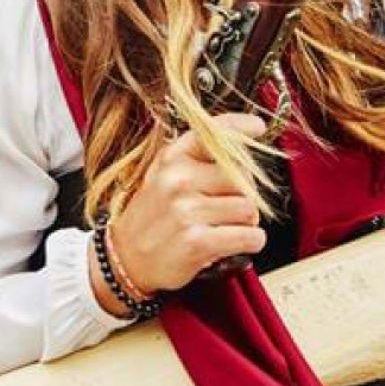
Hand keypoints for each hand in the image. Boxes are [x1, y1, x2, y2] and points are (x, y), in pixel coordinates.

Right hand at [102, 115, 269, 300]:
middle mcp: (179, 179)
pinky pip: (249, 237)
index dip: (241, 127)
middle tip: (231, 208)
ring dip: (247, 222)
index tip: (257, 127)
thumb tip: (240, 149)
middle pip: (243, 178)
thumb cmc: (153, 216)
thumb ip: (195, 159)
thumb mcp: (164, 175)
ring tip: (227, 227)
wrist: (126, 258)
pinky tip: (236, 244)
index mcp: (172, 158)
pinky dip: (251, 242)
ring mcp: (187, 211)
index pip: (213, 133)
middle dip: (245, 195)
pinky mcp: (198, 242)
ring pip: (249, 209)